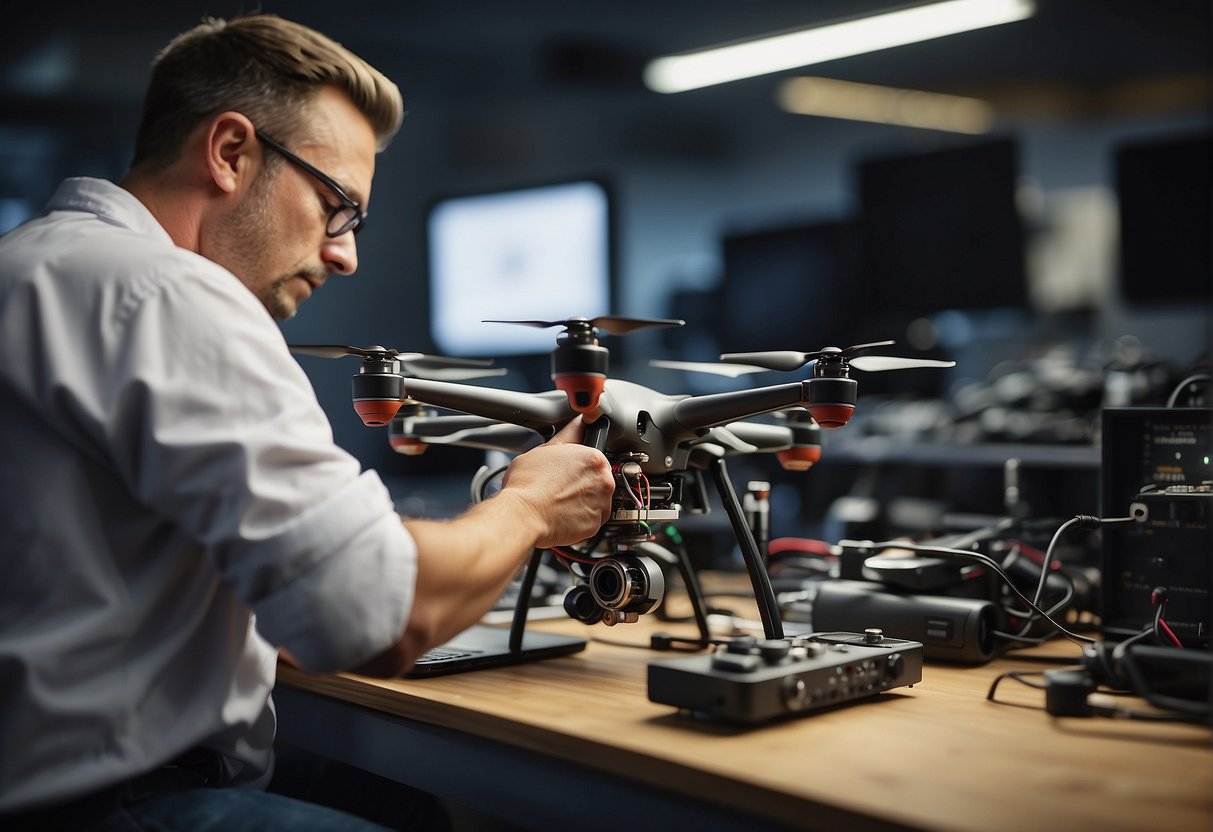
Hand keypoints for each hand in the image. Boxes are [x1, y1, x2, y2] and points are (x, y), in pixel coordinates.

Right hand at [501, 416, 613, 548]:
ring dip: (582, 501)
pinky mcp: (595, 526)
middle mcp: (604, 481)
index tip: (569, 471)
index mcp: (593, 458)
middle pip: (597, 480)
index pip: (594, 458)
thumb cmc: (528, 485)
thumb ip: (567, 435)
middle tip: (559, 486)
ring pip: (596, 500)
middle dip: (581, 483)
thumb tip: (577, 423)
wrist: (522, 517)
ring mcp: (601, 505)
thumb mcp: (543, 449)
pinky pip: (591, 520)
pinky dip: (579, 519)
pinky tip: (562, 514)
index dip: (579, 464)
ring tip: (559, 502)